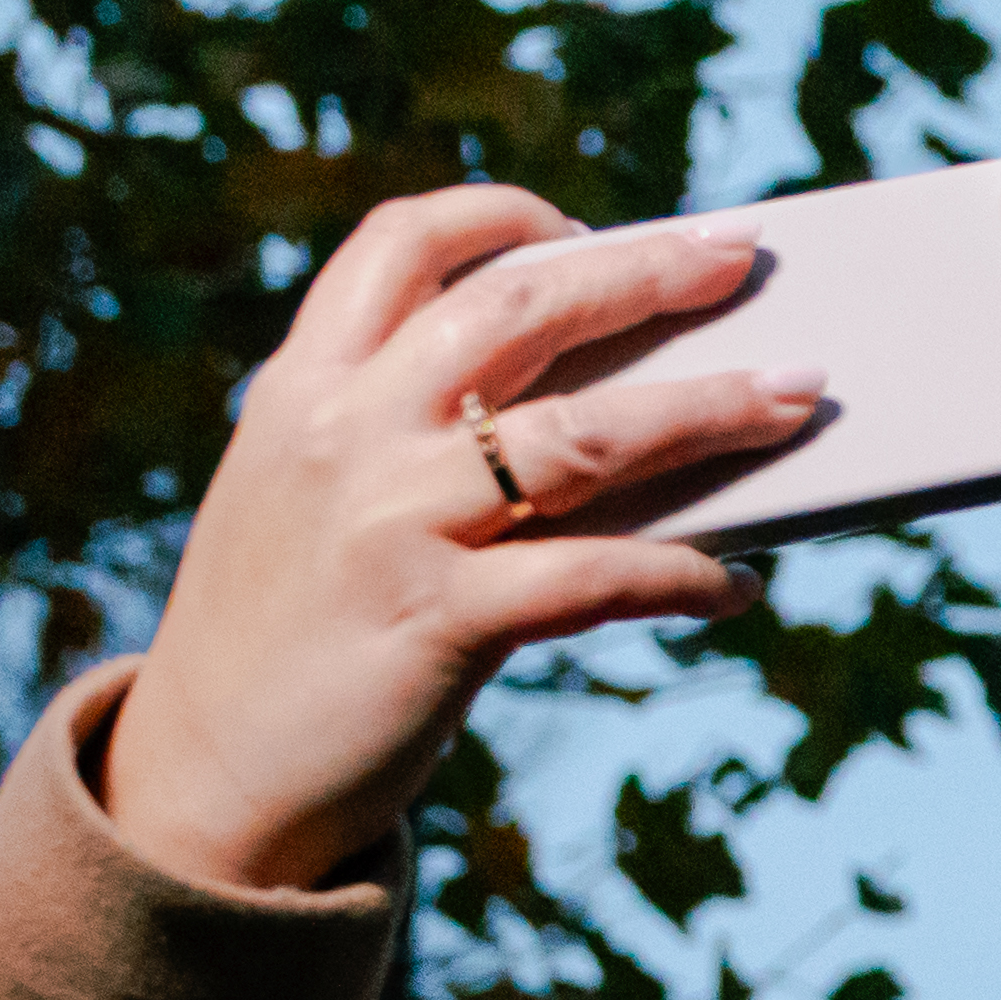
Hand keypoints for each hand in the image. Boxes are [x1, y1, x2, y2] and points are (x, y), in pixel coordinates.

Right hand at [95, 186, 824, 895]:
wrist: (201, 786)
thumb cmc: (279, 640)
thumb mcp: (301, 500)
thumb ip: (394, 434)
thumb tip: (587, 400)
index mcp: (303, 390)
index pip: (401, 245)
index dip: (503, 213)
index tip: (587, 225)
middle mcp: (344, 436)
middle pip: (521, 308)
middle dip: (648, 272)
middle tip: (739, 257)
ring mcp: (389, 525)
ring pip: (586, 434)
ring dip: (713, 407)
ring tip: (799, 396)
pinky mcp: (438, 621)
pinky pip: (598, 576)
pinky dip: (686, 574)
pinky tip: (736, 583)